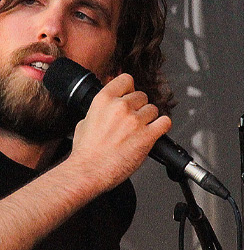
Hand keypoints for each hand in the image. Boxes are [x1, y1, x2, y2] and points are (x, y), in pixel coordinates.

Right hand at [62, 72, 171, 194]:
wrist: (90, 170)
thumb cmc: (86, 151)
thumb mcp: (84, 121)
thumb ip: (99, 111)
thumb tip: (106, 110)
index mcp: (103, 100)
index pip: (126, 79)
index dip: (129, 88)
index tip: (129, 95)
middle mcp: (120, 107)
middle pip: (142, 95)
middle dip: (139, 107)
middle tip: (133, 119)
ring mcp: (135, 120)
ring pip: (154, 109)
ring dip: (150, 118)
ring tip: (141, 129)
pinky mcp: (147, 135)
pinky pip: (165, 122)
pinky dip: (162, 126)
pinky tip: (155, 131)